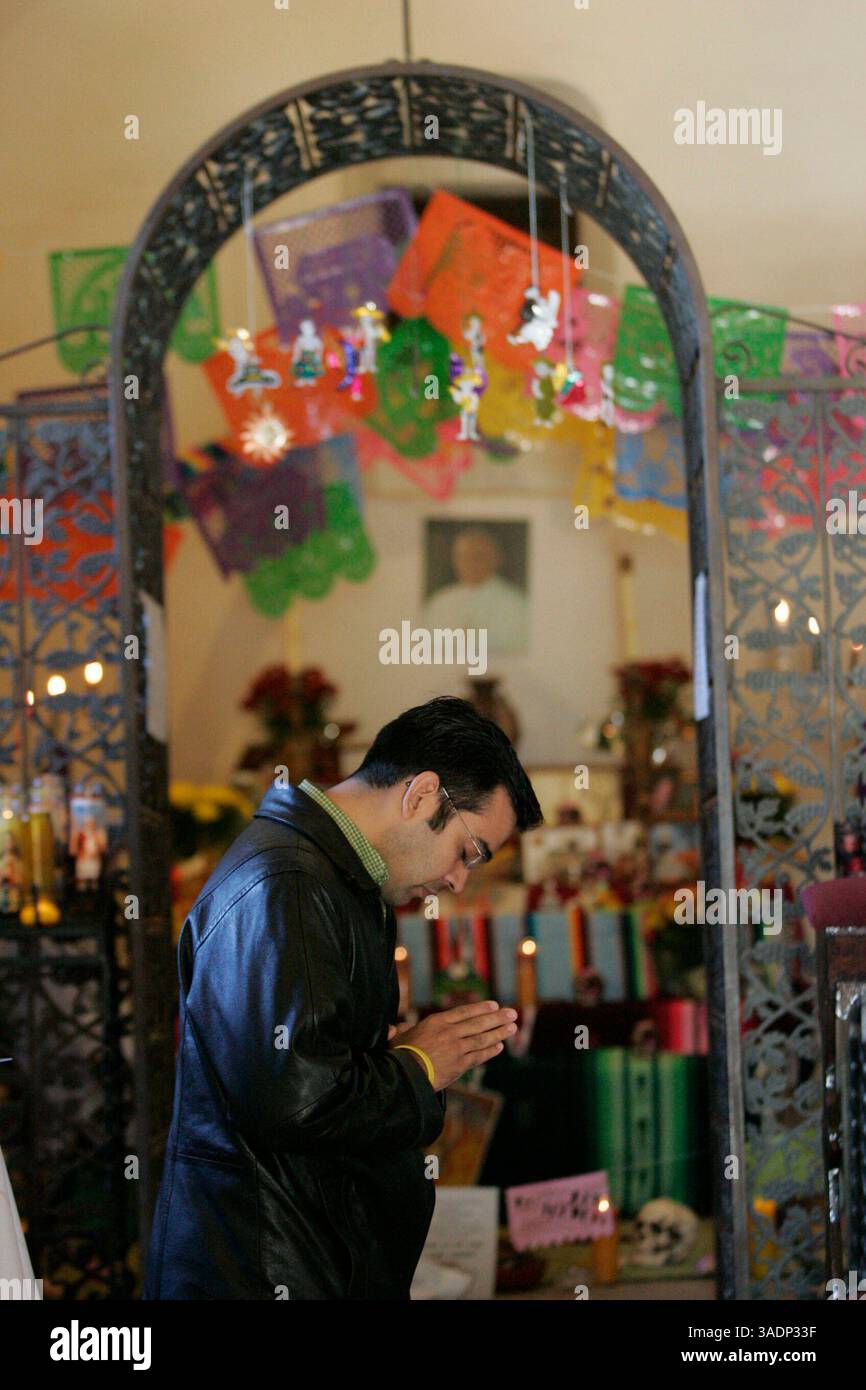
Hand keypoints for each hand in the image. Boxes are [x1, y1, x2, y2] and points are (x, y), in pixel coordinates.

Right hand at [389, 1000, 517, 1091]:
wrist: (406, 1076)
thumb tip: (394, 1028)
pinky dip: (490, 1051)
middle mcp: (450, 1033)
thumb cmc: (399, 1055)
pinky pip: (479, 1056)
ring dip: (499, 1033)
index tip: (494, 1005)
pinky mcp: (460, 1065)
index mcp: (437, 1022)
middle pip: (478, 1023)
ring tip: (512, 1028)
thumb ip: (401, 1030)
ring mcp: (457, 1049)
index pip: (464, 1012)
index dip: (480, 1008)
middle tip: (512, 1013)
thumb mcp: (399, 1037)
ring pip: (482, 1039)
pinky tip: (499, 1047)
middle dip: (497, 1018)